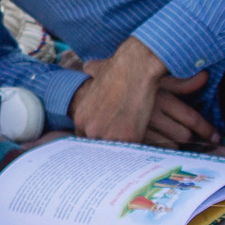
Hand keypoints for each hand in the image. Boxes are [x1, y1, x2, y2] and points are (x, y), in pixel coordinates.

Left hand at [69, 38, 214, 147]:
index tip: (105, 142)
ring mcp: (109, 135)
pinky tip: (143, 149)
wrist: (135, 67)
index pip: (84, 139)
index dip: (96, 141)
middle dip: (107, 150)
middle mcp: (91, 129)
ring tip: (129, 157)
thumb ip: (90, 73)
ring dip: (122, 152)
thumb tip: (87, 67)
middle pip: (97, 149)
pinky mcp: (128, 138)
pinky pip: (132, 151)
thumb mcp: (98, 71)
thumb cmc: (119, 67)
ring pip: (114, 153)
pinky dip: (137, 150)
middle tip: (116, 153)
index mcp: (81, 117)